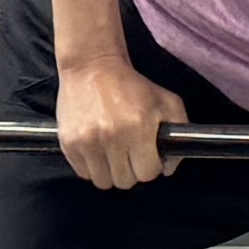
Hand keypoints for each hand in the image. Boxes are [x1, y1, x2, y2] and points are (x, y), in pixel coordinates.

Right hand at [58, 50, 184, 188]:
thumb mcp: (166, 100)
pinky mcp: (68, 143)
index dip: (150, 165)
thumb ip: (179, 131)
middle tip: (129, 153)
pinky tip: (97, 149)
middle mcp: (112, 137)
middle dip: (131, 170)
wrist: (91, 67)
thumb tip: (168, 167)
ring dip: (110, 171)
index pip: (147, 173)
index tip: (147, 155)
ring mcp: (87, 142)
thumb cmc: (131, 85)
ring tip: (112, 153)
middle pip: (125, 181)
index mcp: (139, 127)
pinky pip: (84, 174)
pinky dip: (92, 167)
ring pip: (103, 182)